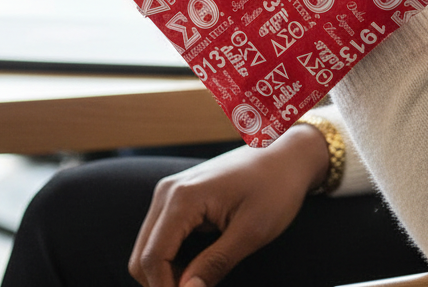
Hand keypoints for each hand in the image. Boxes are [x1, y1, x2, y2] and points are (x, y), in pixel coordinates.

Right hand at [129, 125, 329, 286]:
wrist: (286, 154)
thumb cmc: (275, 188)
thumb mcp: (251, 232)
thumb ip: (215, 265)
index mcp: (182, 197)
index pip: (152, 259)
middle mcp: (167, 191)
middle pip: (141, 257)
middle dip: (162, 285)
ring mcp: (170, 191)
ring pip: (148, 249)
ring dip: (167, 275)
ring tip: (201, 283)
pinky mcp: (177, 195)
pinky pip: (160, 237)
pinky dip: (172, 260)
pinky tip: (198, 268)